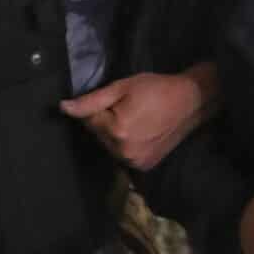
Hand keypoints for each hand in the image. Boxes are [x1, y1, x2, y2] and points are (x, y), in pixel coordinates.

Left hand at [60, 63, 219, 171]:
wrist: (191, 102)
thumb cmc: (157, 88)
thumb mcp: (122, 87)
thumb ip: (91, 101)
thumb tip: (63, 108)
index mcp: (116, 129)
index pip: (88, 121)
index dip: (98, 108)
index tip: (115, 99)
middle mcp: (123, 150)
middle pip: (98, 135)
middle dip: (104, 122)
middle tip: (126, 107)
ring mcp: (134, 161)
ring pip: (109, 146)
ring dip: (114, 135)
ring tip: (135, 118)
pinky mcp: (144, 166)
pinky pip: (123, 155)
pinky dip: (126, 144)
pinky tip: (140, 132)